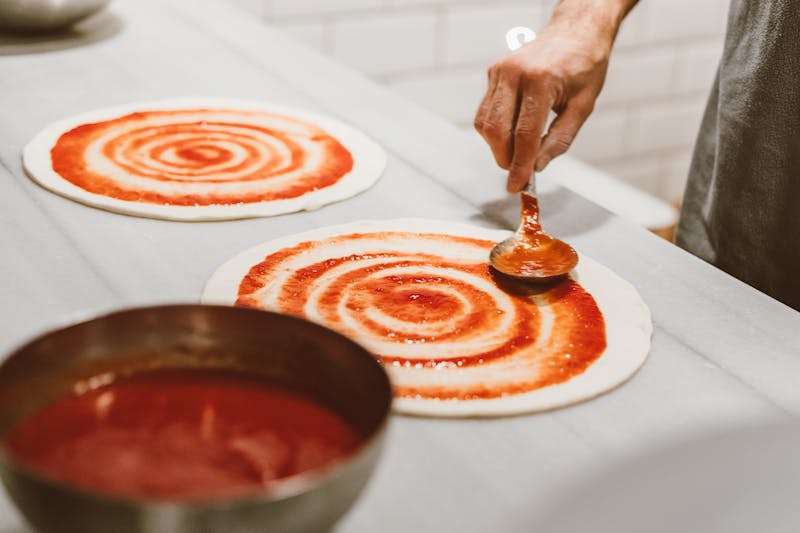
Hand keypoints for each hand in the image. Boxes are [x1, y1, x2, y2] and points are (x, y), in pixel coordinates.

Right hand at [474, 8, 620, 191]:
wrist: (576, 31)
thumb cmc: (585, 66)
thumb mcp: (582, 107)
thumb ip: (558, 140)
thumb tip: (536, 166)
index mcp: (541, 80)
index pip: (524, 134)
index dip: (520, 165)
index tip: (517, 186)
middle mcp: (514, 73)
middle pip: (497, 131)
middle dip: (505, 158)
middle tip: (518, 173)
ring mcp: (500, 71)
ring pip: (485, 123)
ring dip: (498, 146)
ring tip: (518, 152)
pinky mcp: (493, 72)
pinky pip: (485, 112)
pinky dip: (495, 131)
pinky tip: (512, 133)